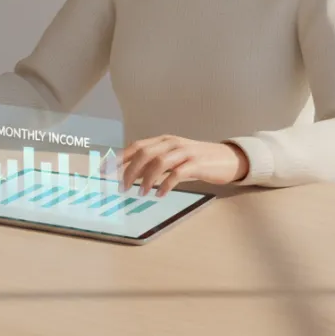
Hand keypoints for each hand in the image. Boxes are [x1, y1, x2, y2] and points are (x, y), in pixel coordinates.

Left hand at [115, 135, 248, 196]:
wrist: (228, 159)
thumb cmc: (198, 160)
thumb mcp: (174, 158)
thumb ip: (155, 163)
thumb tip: (131, 175)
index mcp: (164, 141)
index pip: (137, 146)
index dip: (120, 157)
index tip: (106, 170)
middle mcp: (172, 143)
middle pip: (144, 153)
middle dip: (129, 171)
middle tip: (122, 187)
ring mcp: (185, 152)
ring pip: (159, 162)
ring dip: (146, 179)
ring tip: (141, 193)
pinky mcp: (197, 164)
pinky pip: (177, 173)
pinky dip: (166, 184)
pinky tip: (160, 194)